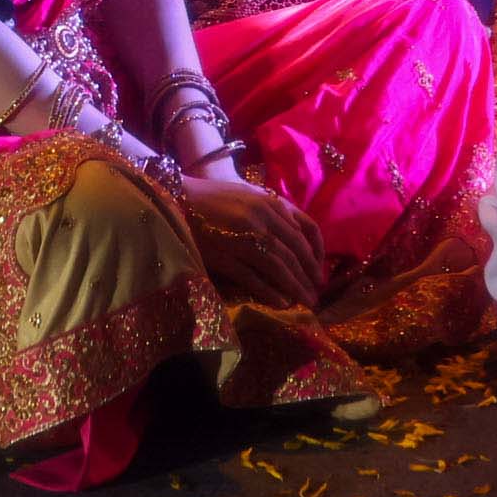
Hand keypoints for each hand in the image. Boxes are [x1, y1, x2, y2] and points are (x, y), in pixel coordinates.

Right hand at [174, 167, 328, 310]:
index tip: (319, 271)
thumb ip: (273, 210)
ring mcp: (243, 239)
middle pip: (294, 252)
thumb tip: (297, 235)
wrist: (176, 198)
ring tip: (306, 302)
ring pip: (279, 267)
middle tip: (317, 293)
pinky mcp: (225, 257)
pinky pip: (253, 278)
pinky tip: (281, 302)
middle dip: (309, 275)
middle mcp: (261, 219)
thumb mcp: (248, 194)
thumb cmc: (212, 196)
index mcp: (269, 202)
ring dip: (295, 287)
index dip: (316, 255)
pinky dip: (270, 292)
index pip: (305, 231)